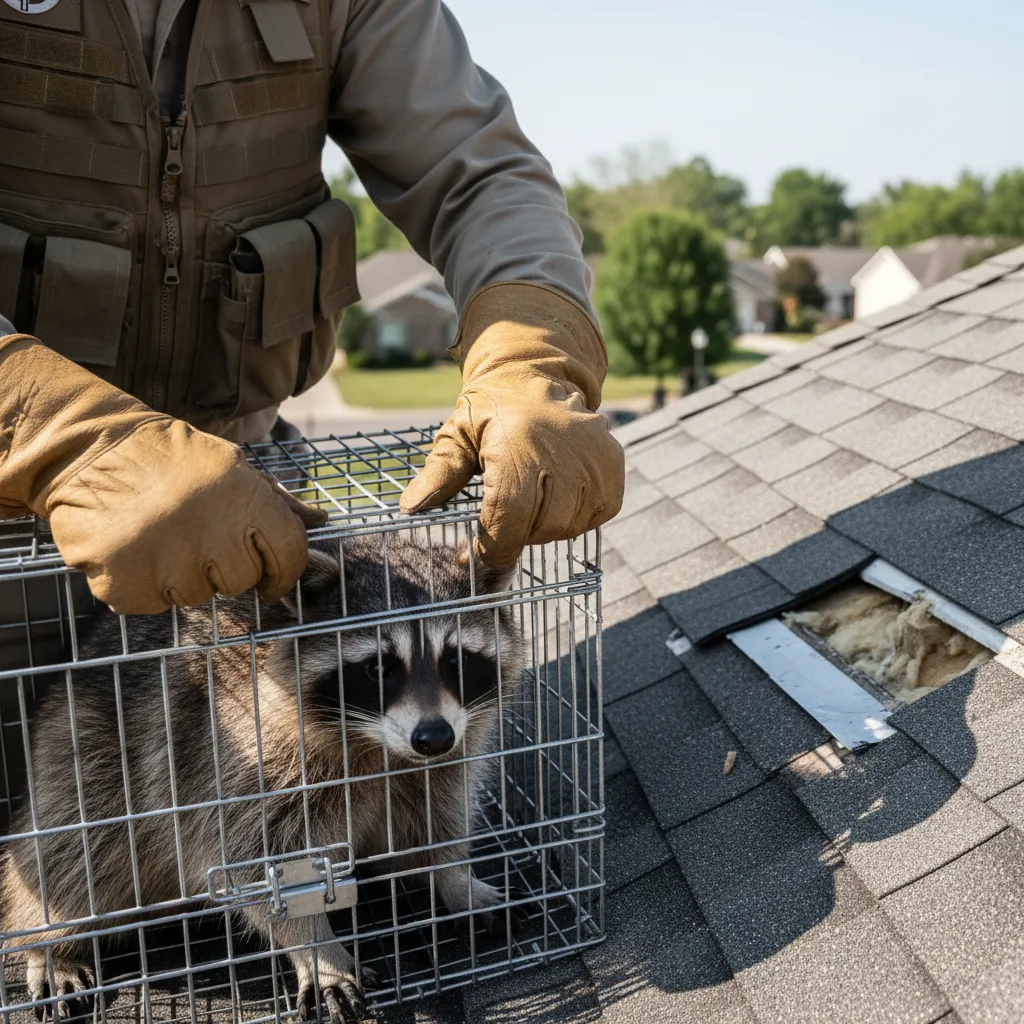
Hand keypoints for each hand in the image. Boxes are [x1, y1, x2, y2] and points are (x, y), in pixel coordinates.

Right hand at [0, 335, 326, 613]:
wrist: (90, 449)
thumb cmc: (173, 460)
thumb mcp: (232, 468)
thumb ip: (275, 502)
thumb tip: (321, 521)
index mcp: (244, 497)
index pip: (288, 556)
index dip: (283, 573)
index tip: (271, 582)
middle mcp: (207, 529)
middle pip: (239, 581)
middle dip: (223, 567)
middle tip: (196, 536)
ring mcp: (162, 558)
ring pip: (193, 595)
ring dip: (181, 576)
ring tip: (161, 535)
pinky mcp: (122, 581)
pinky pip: (149, 603)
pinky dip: (142, 585)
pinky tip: (134, 549)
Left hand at [400, 282, 623, 567]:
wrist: (538, 373)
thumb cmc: (491, 409)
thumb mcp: (457, 434)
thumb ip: (438, 474)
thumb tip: (410, 508)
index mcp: (517, 449)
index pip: (507, 523)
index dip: (490, 550)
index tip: (472, 559)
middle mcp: (561, 455)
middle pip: (537, 530)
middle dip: (515, 531)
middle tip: (504, 508)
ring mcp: (593, 462)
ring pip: (566, 528)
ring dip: (544, 523)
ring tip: (531, 491)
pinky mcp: (612, 468)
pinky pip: (593, 517)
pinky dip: (573, 515)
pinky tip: (557, 490)